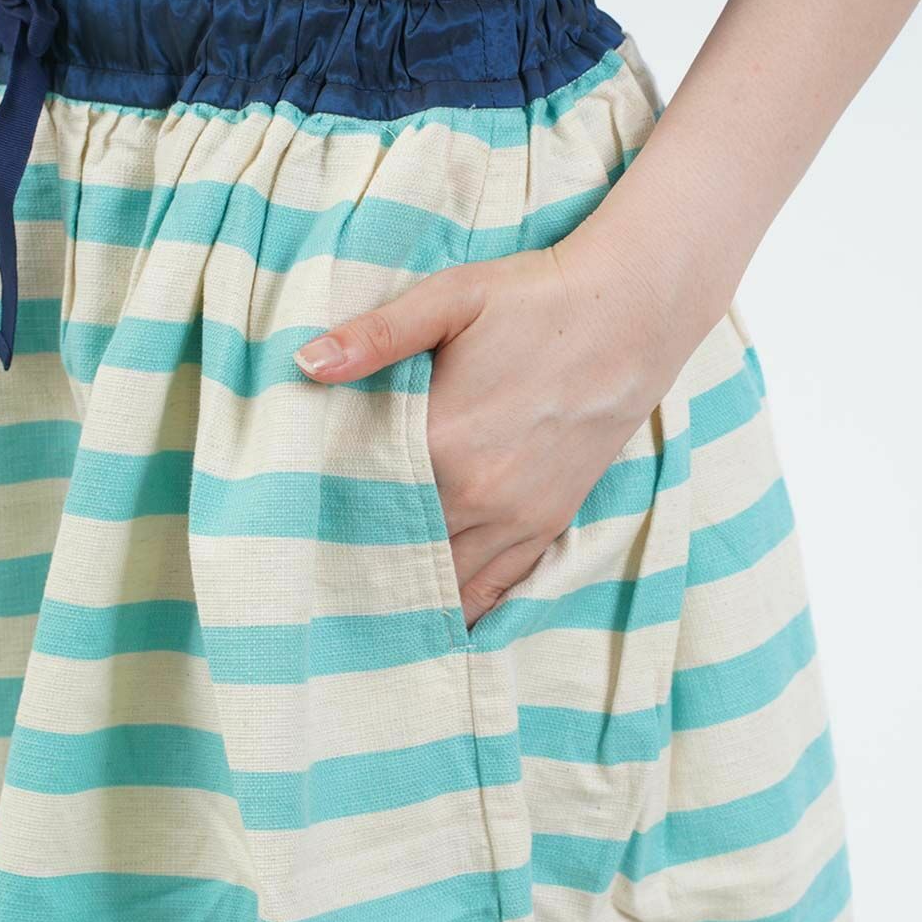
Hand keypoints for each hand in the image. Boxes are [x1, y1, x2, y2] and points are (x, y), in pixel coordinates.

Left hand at [293, 241, 684, 629]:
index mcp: (442, 442)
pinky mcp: (548, 522)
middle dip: (355, 565)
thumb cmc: (536, 300)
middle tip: (312, 585)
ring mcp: (517, 516)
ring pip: (445, 581)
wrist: (632, 314)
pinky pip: (498, 587)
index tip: (290, 533)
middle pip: (395, 551)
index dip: (322, 518)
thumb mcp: (452, 298)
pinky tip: (435, 622)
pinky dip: (464, 607)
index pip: (359, 501)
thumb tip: (305, 363)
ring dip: (405, 595)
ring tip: (361, 614)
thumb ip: (377, 336)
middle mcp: (477, 495)